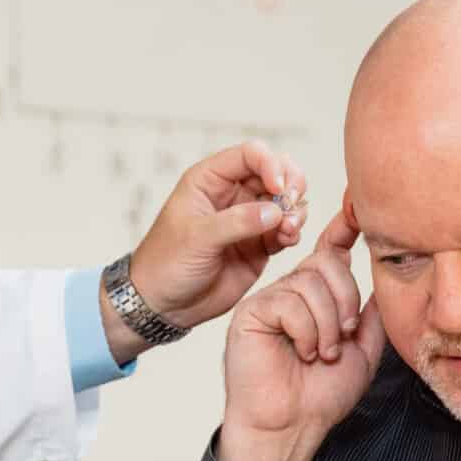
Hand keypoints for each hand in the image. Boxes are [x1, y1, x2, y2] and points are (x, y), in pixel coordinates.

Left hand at [105, 141, 309, 363]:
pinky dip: (293, 231)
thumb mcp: (196, 238)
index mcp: (210, 180)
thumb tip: (275, 211)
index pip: (250, 155)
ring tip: (288, 229)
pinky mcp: (259, 244)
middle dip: (291, 184)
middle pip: (276, 172)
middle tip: (291, 204)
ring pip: (285, 201)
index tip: (279, 187)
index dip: (271, 164)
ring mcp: (248, 219)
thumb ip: (236, 222)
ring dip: (296, 210)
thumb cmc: (166, 264)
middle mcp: (232, 194)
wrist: (164, 304)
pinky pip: (286, 229)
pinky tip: (287, 240)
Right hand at [217, 198, 384, 460]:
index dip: (345, 227)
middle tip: (344, 336)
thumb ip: (370, 315)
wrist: (290, 427)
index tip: (360, 210)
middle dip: (345, 298)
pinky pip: (288, 301)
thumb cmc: (320, 397)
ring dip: (326, 324)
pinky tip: (302, 353)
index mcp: (316, 297)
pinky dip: (305, 330)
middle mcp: (291, 292)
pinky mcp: (251, 312)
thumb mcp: (362, 351)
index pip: (330, 251)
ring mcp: (270, 299)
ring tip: (322, 353)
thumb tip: (383, 278)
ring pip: (309, 283)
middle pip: (325, 262)